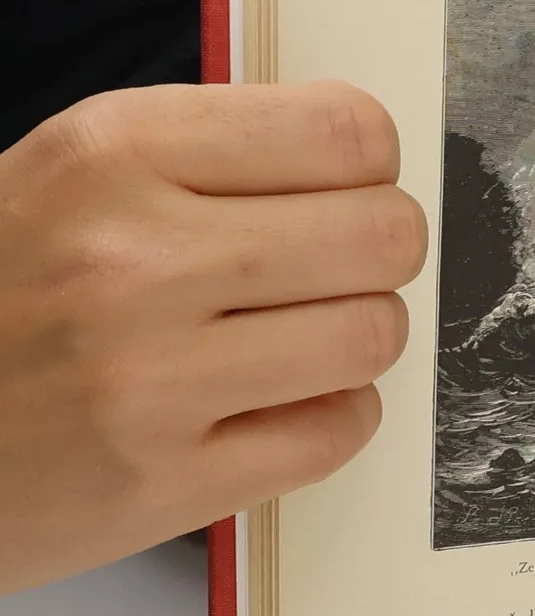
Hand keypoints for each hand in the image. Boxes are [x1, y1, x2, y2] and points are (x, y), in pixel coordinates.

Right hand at [0, 83, 427, 594]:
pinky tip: (269, 404)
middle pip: (385, 235)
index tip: (343, 188)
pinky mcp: (162, 483)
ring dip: (355, 338)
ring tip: (294, 340)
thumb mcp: (67, 178)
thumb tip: (365, 160)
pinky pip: (338, 430)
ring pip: (373, 334)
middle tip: (329, 270)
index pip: (348, 133)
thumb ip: (207, 158)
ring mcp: (148, 379)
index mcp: (110, 154)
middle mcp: (132, 259)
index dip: (369, 165)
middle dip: (374, 254)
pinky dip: (327, 417)